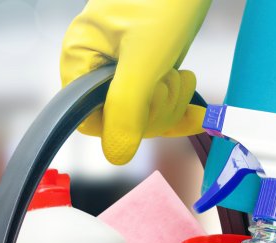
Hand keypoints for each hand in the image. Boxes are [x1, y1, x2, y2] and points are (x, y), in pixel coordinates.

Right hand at [60, 0, 211, 164]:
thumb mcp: (146, 56)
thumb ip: (127, 107)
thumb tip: (116, 154)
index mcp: (80, 57)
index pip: (89, 118)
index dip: (122, 122)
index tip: (147, 107)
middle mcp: (95, 62)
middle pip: (118, 118)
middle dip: (153, 109)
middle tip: (170, 82)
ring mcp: (122, 63)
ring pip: (141, 112)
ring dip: (169, 102)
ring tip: (182, 76)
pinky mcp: (147, 62)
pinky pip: (156, 99)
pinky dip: (177, 104)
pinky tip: (195, 107)